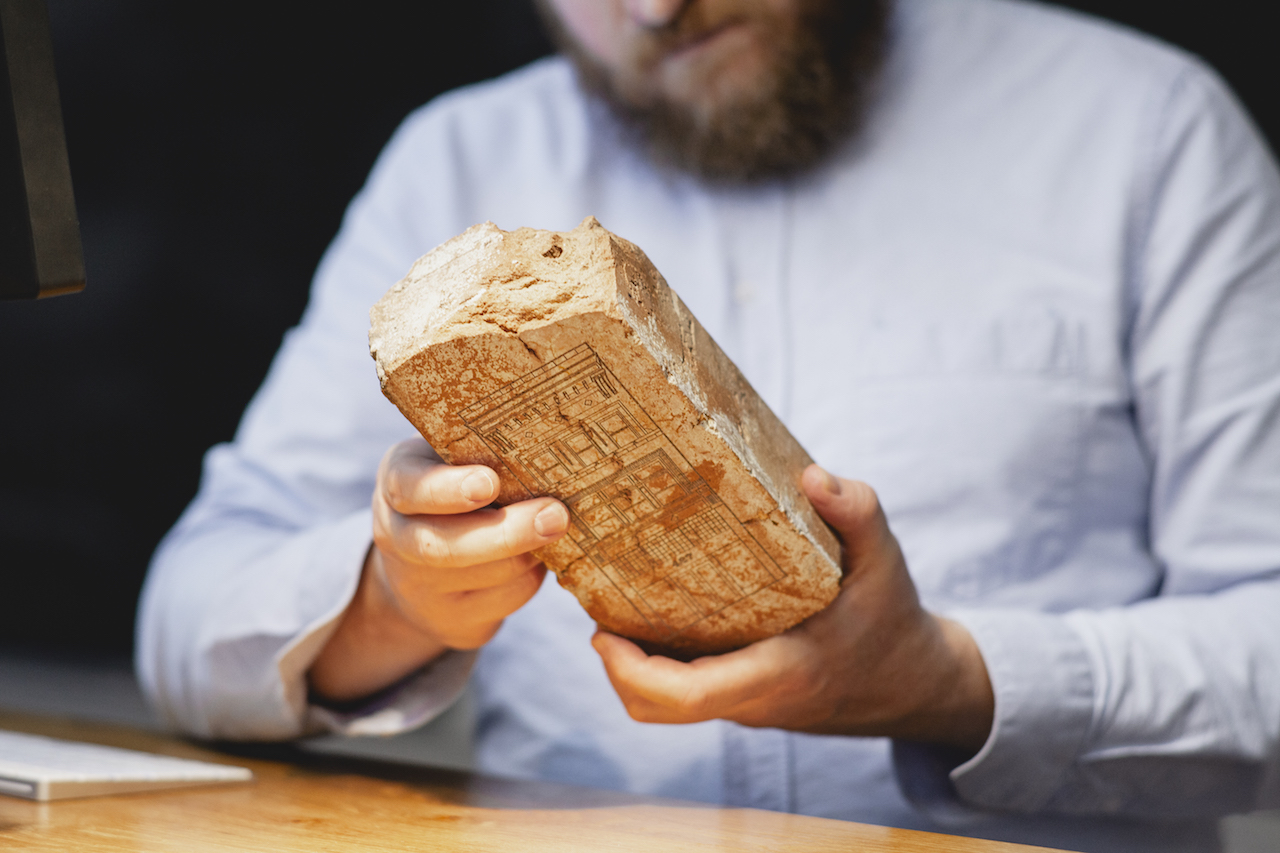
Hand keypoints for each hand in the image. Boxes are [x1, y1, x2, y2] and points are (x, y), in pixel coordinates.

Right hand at [308, 438, 568, 702]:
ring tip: (556, 526)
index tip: (489, 483)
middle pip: (448, 546)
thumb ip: (483, 453)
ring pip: (487, 575)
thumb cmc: (455, 489)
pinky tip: (540, 557)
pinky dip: (532, 577)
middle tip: (557, 516)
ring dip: (530, 552)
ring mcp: (419, 588)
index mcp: (396, 484)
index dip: (449, 489)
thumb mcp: (451, 460)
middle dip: (508, 532)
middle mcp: (397, 538)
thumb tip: (546, 452)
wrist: (419, 564)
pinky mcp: (451, 622)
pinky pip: (505, 600)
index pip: (411, 488)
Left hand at [592, 465, 994, 752]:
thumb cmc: (893, 620)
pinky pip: (687, 691)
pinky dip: (660, 660)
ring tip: (617, 596)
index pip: (689, 696)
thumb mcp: (886, 561)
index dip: (631, 672)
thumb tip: (813, 475)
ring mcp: (746, 704)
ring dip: (634, 661)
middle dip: (616, 667)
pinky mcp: (744, 697)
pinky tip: (657, 607)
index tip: (600, 632)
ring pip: (668, 704)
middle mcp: (753, 699)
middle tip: (598, 606)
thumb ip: (858, 513)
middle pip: (658, 710)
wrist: (914, 683)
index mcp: (779, 673)